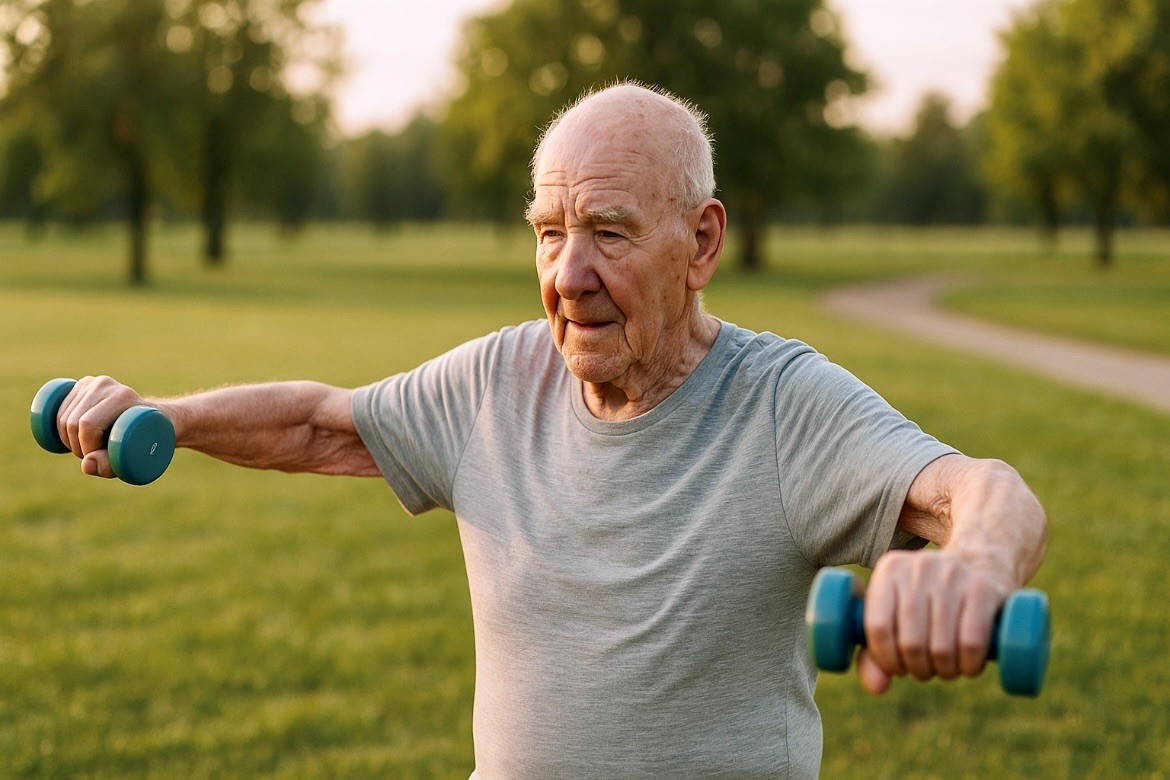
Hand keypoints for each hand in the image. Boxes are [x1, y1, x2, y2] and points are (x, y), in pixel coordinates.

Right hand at [55, 375, 147, 478]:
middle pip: (72, 422)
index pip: (88, 425)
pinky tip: (70, 436)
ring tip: (87, 447)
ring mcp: (91, 383)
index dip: (86, 448)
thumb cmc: (145, 440)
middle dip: (77, 446)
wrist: (155, 419)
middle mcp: (106, 385)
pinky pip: (57, 410)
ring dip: (67, 439)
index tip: (97, 457)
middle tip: (92, 455)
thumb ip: (109, 465)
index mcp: (122, 397)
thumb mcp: (133, 457)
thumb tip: (85, 464)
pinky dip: (59, 428)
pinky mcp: (80, 386)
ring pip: (62, 417)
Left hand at [856, 549, 1014, 694]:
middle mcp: (918, 567)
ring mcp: (953, 575)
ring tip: (947, 669)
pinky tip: (968, 667)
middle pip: (910, 641)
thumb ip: (874, 655)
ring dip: (944, 671)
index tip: (897, 669)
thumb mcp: (896, 615)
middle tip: (926, 671)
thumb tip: (877, 688)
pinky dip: (969, 665)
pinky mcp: (984, 588)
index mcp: (889, 570)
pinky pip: (972, 641)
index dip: (886, 659)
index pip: (878, 627)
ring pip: (941, 646)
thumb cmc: (929, 601)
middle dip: (918, 669)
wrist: (982, 564)